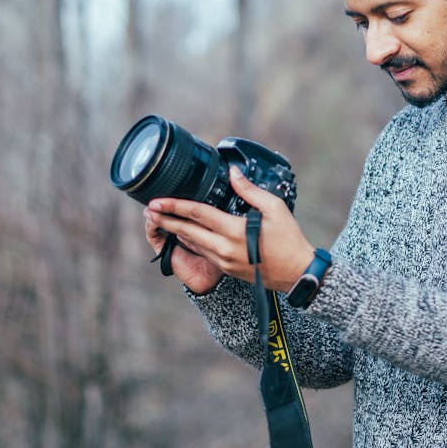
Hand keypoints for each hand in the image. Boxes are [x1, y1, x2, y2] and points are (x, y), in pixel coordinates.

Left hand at [145, 166, 316, 294]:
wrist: (297, 274)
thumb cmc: (289, 240)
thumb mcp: (275, 208)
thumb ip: (250, 190)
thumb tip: (233, 173)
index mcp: (235, 231)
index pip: (197, 215)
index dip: (175, 206)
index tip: (157, 201)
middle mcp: (224, 249)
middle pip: (187, 231)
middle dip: (166, 219)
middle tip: (149, 210)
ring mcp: (223, 261)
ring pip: (192, 244)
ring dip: (175, 231)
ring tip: (161, 220)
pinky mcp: (226, 269)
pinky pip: (203, 252)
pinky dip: (190, 242)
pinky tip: (184, 235)